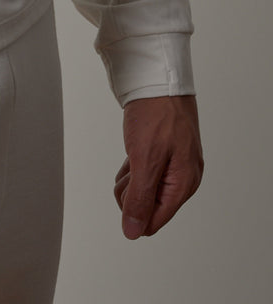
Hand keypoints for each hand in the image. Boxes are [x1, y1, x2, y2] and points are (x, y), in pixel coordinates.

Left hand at [114, 94, 203, 237]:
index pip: (154, 221)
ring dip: (130, 176)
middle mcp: (183, 179)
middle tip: (131, 165)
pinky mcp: (164, 154)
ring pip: (142, 189)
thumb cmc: (155, 115)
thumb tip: (133, 232)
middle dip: (130, 190)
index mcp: (184, 185)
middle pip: (147, 207)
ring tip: (133, 153)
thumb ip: (140, 198)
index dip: (134, 210)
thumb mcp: (144, 160)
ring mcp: (174, 166)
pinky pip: (143, 173)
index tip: (128, 186)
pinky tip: (133, 149)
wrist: (157, 79)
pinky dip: (133, 165)